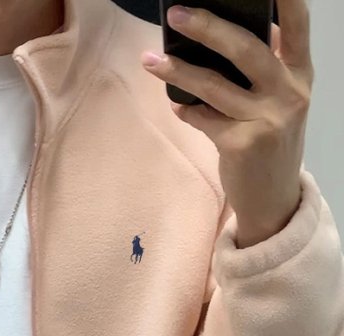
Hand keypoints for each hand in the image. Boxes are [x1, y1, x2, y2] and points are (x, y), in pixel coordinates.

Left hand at [141, 1, 313, 246]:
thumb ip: (265, 70)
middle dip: (208, 27)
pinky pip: (203, 119)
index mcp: (301, 75)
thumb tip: (220, 34)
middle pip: (245, 48)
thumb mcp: (281, 102)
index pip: (298, 26)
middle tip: (176, 15)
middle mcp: (289, 93)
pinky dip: (187, 111)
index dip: (287, 0)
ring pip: (214, 85)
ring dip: (178, 72)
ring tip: (151, 61)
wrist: (273, 200)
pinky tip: (179, 108)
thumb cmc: (270, 143)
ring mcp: (267, 120)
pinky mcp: (242, 145)